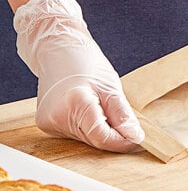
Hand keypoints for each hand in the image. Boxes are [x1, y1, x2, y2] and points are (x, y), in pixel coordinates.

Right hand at [14, 0, 143, 151]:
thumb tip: (134, 137)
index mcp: (75, 103)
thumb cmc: (85, 62)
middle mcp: (57, 117)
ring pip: (84, 138)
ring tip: (103, 106)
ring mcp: (49, 122)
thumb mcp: (111, 87)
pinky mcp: (46, 124)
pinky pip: (74, 133)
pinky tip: (90, 109)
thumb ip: (122, 115)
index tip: (137, 139)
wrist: (58, 50)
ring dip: (100, 130)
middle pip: (93, 139)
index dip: (122, 141)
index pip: (102, 136)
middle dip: (112, 135)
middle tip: (125, 122)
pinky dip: (87, 126)